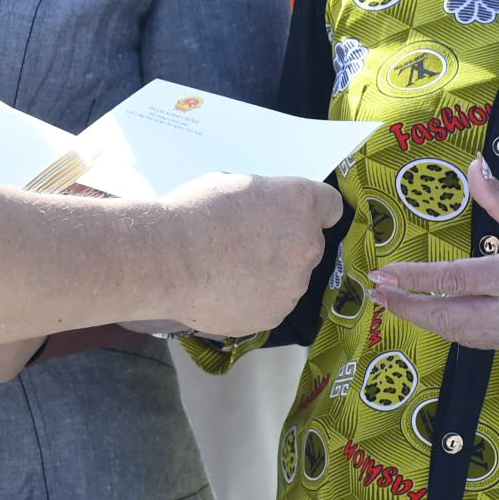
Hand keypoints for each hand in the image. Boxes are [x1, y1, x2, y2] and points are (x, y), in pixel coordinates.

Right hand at [163, 171, 341, 339]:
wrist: (168, 261)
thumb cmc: (194, 214)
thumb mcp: (231, 184)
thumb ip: (261, 200)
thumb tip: (261, 212)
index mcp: (299, 204)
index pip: (330, 206)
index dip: (313, 210)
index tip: (296, 215)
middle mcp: (307, 245)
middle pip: (308, 244)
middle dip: (285, 243)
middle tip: (246, 242)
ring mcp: (293, 285)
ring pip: (289, 277)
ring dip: (269, 273)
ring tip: (228, 269)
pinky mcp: (275, 315)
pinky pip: (270, 303)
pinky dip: (253, 298)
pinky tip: (224, 289)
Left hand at [371, 160, 498, 351]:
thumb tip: (475, 169)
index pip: (459, 280)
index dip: (419, 279)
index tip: (387, 274)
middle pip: (449, 316)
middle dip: (408, 307)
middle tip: (376, 293)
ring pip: (457, 333)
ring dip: (421, 320)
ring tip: (391, 304)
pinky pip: (473, 341)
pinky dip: (445, 330)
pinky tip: (428, 317)